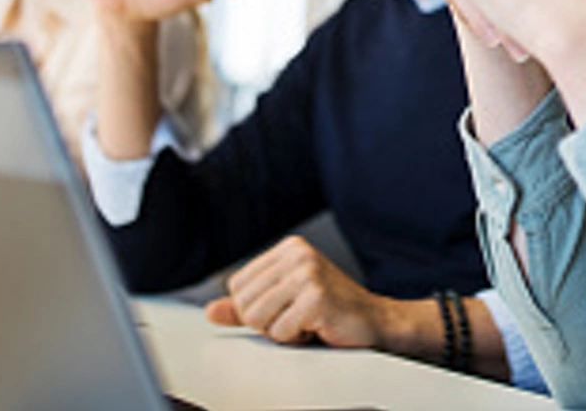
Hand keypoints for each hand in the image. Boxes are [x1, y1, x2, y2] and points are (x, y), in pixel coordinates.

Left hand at [204, 236, 397, 348]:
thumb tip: (210, 311)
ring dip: (281, 331)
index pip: (237, 286)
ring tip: (307, 321)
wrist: (375, 321)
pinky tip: (317, 326)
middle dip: (267, 322)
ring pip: (257, 318)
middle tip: (298, 316)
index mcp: (288, 248)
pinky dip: (296, 338)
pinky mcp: (316, 297)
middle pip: (244, 303)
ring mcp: (308, 273)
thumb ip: (245, 307)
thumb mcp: (282, 304)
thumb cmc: (330, 311)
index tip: (286, 307)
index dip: (255, 309)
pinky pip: (280, 331)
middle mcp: (298, 254)